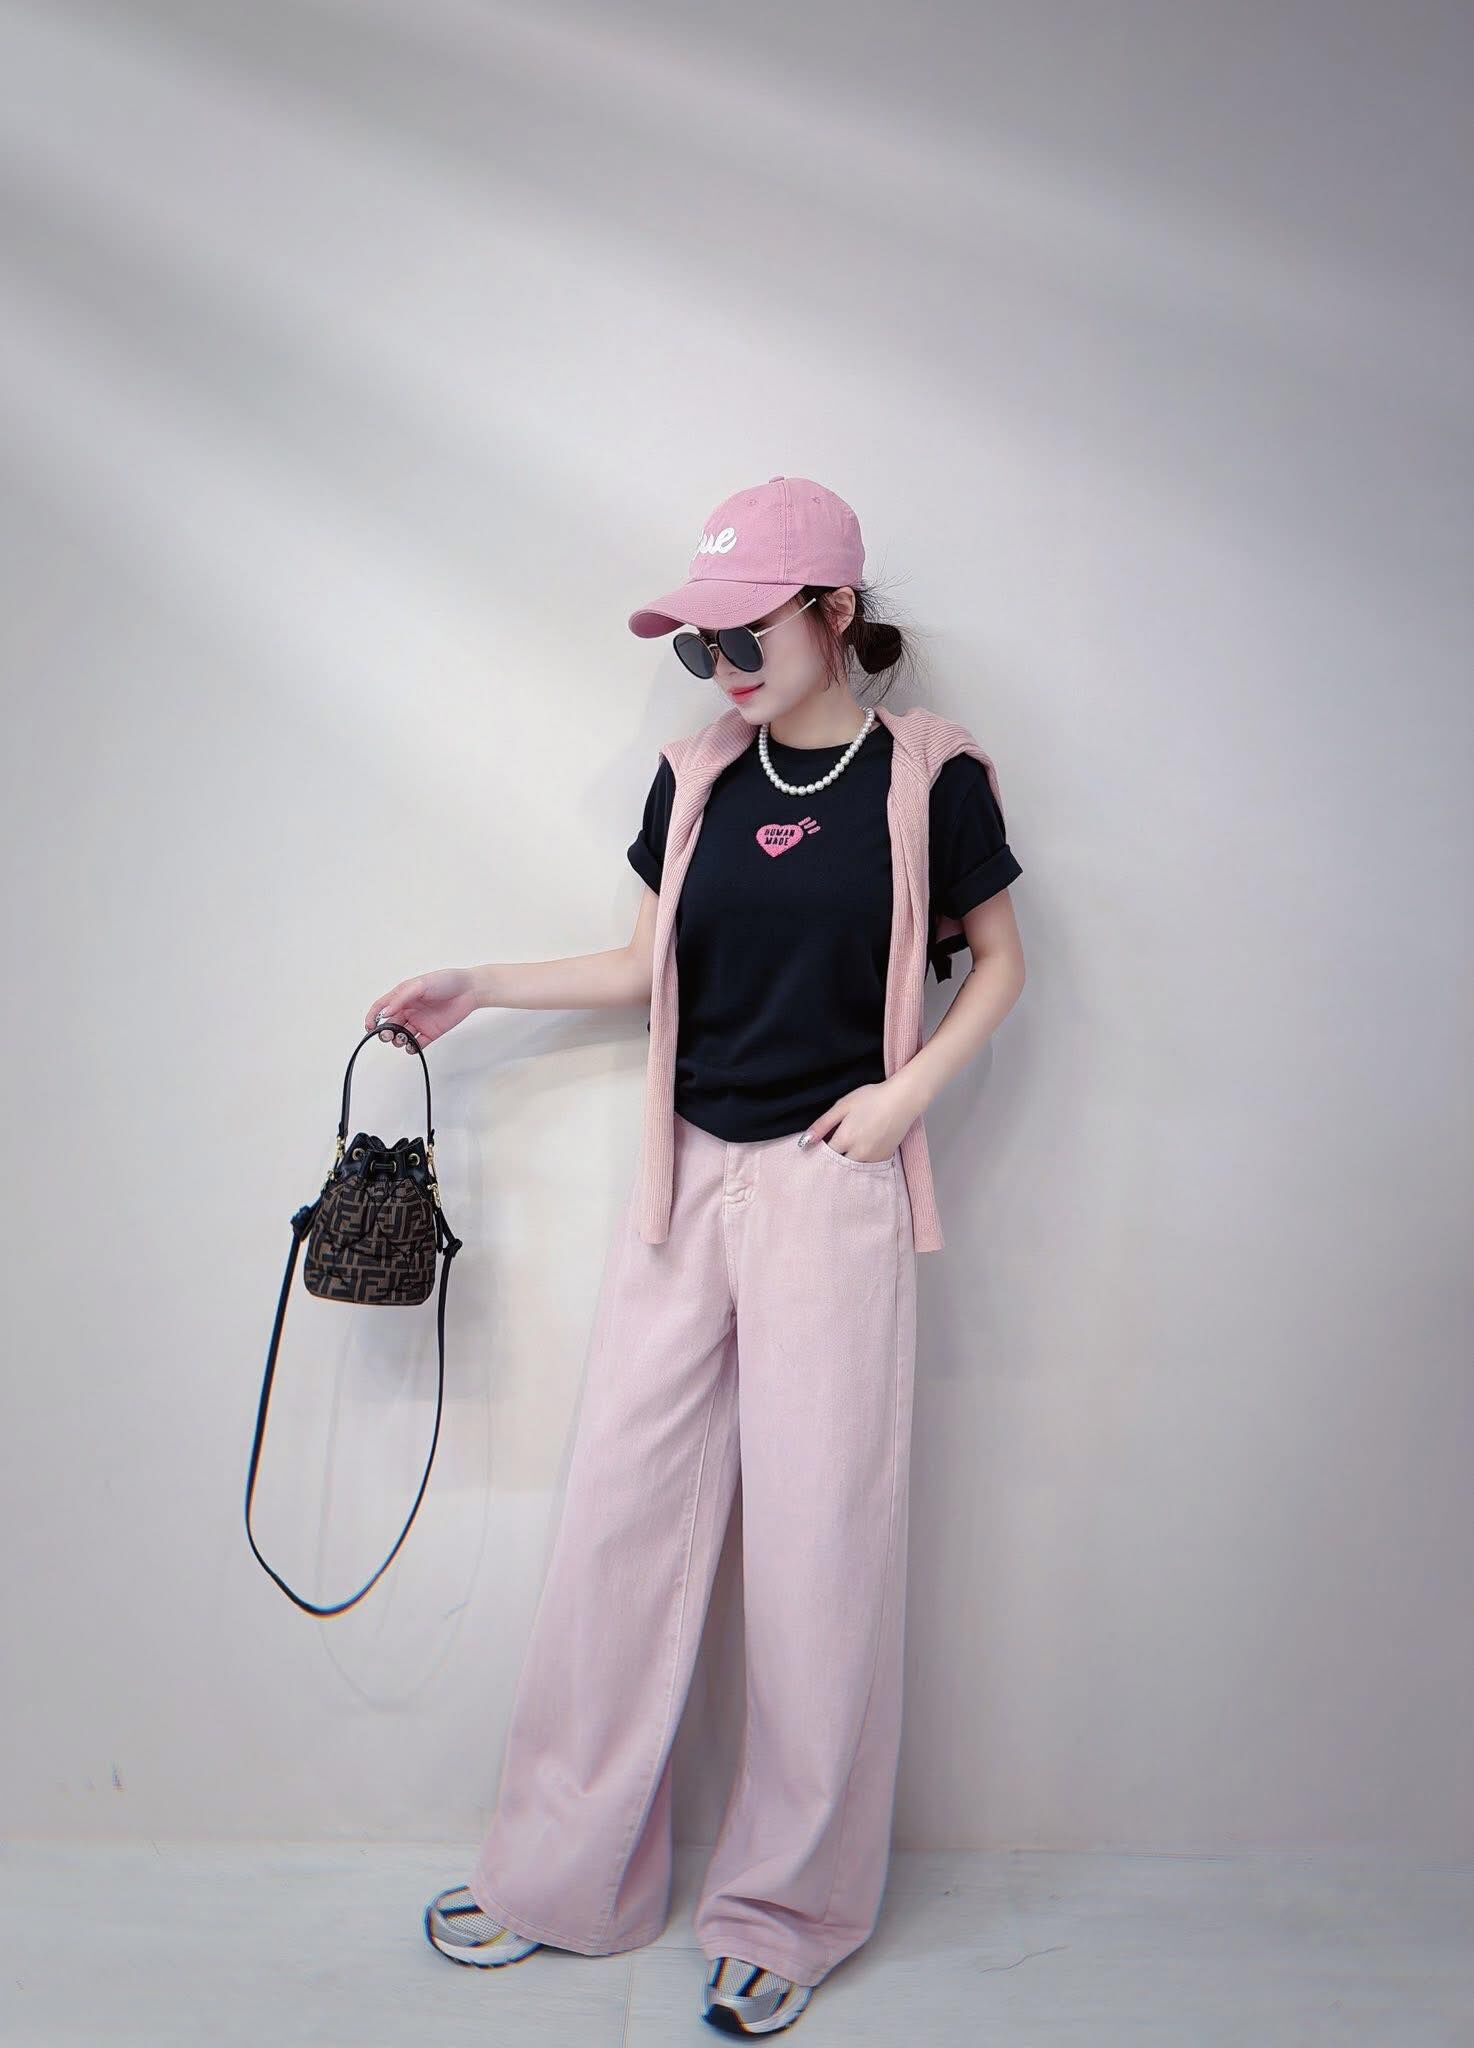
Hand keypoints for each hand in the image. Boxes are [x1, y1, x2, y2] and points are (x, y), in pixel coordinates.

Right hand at [362, 968, 477, 1051]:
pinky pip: (417, 1044)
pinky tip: (412, 1046)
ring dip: (397, 1040)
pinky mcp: (431, 1033)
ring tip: (403, 1038)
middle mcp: (409, 1010)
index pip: (381, 1007)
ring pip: (401, 1036)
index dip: (372, 1017)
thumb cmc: (446, 981)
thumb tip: (385, 1013)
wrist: (469, 990)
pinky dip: (412, 1048)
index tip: (369, 1026)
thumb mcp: (420, 985)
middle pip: (389, 1025)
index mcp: (403, 996)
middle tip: (388, 1035)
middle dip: (385, 1032)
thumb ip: (401, 999)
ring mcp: (419, 1022)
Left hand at [802, 1076, 923, 1163]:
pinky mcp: (884, 1158)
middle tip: (834, 1146)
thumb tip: (805, 1141)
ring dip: (846, 1161)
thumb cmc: (872, 1098)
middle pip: (837, 1164)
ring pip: (852, 1167)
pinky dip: (861, 1161)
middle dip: (832, 1159)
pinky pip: (867, 1166)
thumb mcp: (843, 1105)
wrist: (903, 1099)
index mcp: (845, 1139)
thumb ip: (823, 1124)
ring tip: (849, 1146)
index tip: (818, 1146)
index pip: (824, 1155)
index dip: (819, 1151)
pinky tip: (862, 1149)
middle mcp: (858, 1154)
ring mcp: (872, 1158)